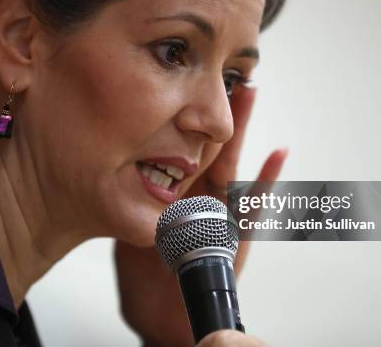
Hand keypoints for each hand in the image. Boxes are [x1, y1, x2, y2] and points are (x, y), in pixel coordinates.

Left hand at [114, 87, 286, 345]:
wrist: (159, 311)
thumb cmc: (141, 273)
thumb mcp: (127, 222)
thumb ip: (125, 192)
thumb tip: (101, 159)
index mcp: (174, 191)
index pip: (179, 144)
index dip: (183, 113)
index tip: (184, 80)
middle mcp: (200, 196)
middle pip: (209, 144)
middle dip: (217, 108)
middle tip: (222, 69)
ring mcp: (220, 213)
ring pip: (231, 162)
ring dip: (240, 127)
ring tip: (250, 90)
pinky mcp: (235, 235)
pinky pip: (253, 206)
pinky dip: (267, 180)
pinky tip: (279, 154)